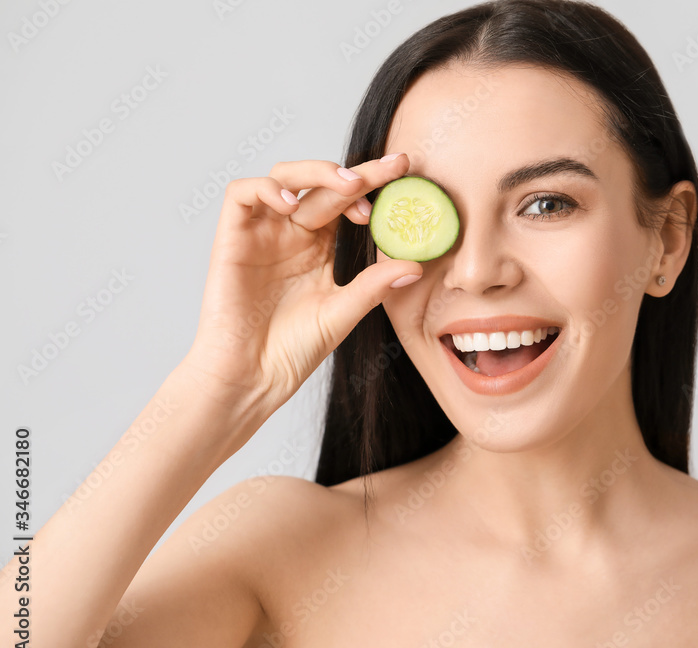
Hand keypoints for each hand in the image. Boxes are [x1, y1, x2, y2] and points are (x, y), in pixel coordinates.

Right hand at [181, 155, 420, 421]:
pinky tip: (294, 203)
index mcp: (319, 247)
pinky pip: (242, 194)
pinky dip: (268, 188)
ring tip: (350, 185)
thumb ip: (374, 286)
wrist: (253, 377)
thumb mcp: (343, 313)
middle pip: (323, 186)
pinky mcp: (231, 239)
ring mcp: (261, 233)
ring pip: (284, 177)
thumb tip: (416, 266)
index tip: (407, 176)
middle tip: (393, 169)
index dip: (374, 186)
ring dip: (316, 172)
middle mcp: (290, 233)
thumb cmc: (292, 350)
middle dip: (359, 173)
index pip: (347, 203)